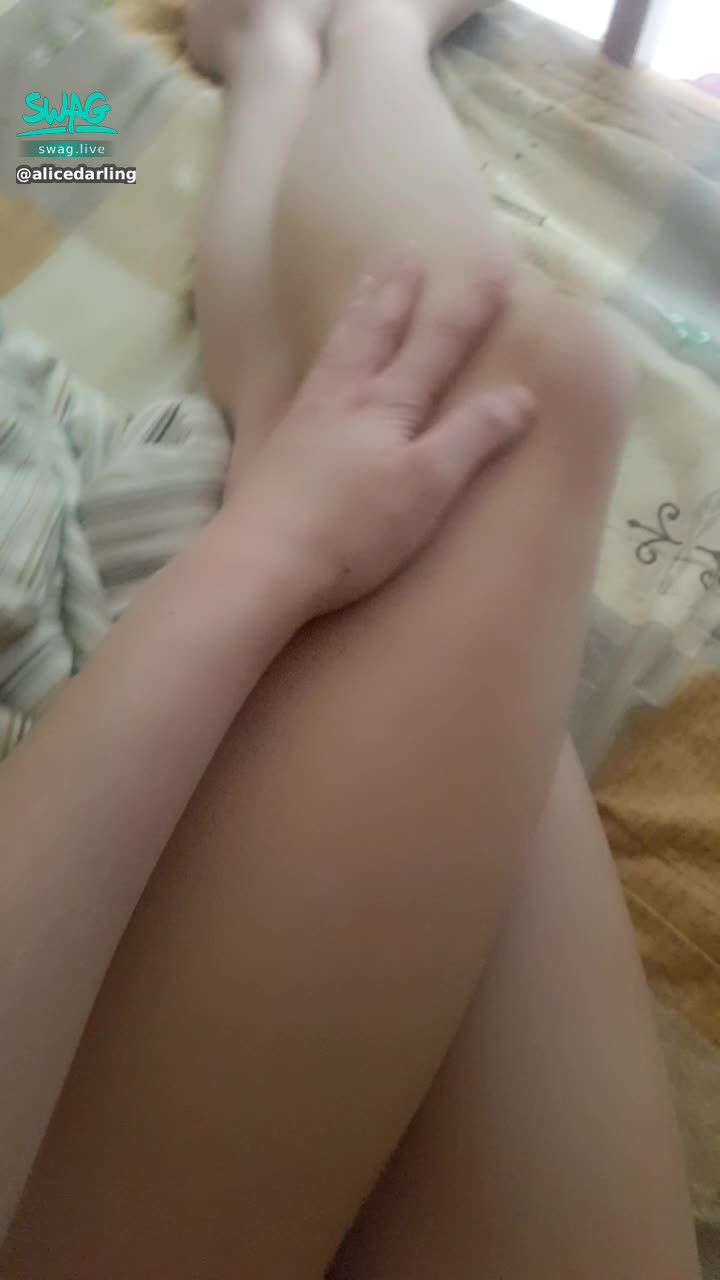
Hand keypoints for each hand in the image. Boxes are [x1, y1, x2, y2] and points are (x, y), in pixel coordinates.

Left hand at [227, 261, 534, 614]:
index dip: (467, 308)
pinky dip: (315, 362)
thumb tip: (521, 393)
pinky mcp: (277, 450)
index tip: (493, 269)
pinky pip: (303, 384)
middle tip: (405, 256)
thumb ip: (472, 436)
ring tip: (362, 289)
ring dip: (355, 315)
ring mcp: (304, 420)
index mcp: (387, 403)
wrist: (263, 560)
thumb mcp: (429, 484)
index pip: (437, 343)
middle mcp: (343, 398)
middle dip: (397, 294)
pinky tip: (309, 370)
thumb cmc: (355, 526)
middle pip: (375, 332)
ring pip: (336, 351)